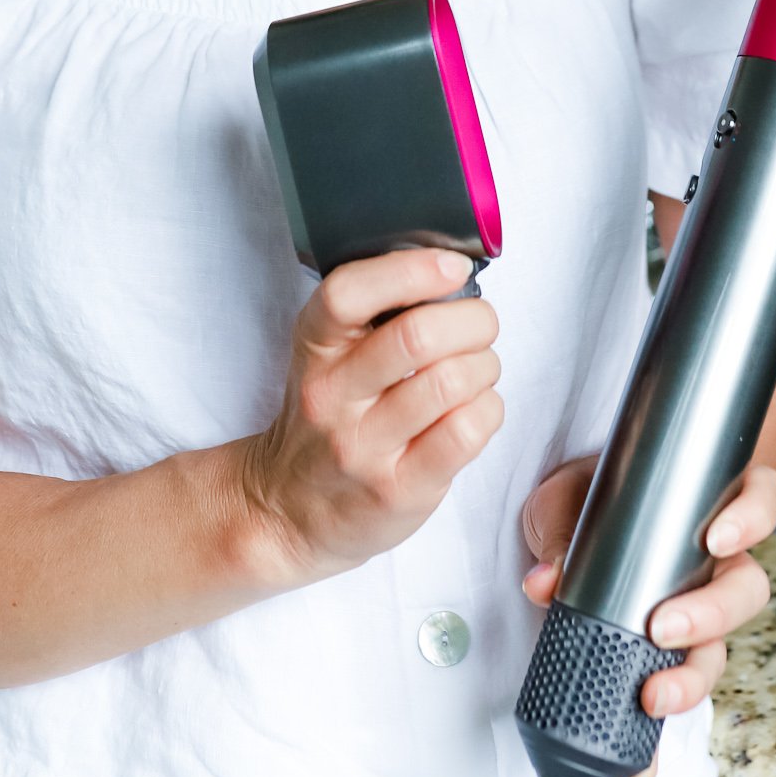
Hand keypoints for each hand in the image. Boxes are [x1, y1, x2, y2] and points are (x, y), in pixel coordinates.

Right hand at [242, 248, 502, 585]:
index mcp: (315, 347)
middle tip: (482, 323)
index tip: (453, 266)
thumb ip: (377, 313)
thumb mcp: (328, 355)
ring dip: (485, 365)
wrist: (287, 510)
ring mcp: (364, 448)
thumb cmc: (329, 416)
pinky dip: (488, 408)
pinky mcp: (399, 490)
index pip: (348, 293)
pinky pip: (466, 432)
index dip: (411, 270)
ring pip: (450, 383)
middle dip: (473, 319)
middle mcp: (333, 396)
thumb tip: (454, 272)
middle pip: (416, 337)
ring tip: (479, 368)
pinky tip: (476, 407)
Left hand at [521, 457, 775, 776]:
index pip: (759, 502)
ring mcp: (694, 620)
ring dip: (690, 684)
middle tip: (665, 629)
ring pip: (716, 655)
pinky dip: (650, 747)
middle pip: (744, 591)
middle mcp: (714, 567)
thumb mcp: (569, 499)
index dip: (751, 518)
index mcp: (706, 509)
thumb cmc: (590, 495)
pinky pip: (671, 704)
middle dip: (711, 616)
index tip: (717, 538)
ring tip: (652, 703)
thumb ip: (562, 531)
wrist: (578, 521)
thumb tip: (545, 582)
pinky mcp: (664, 664)